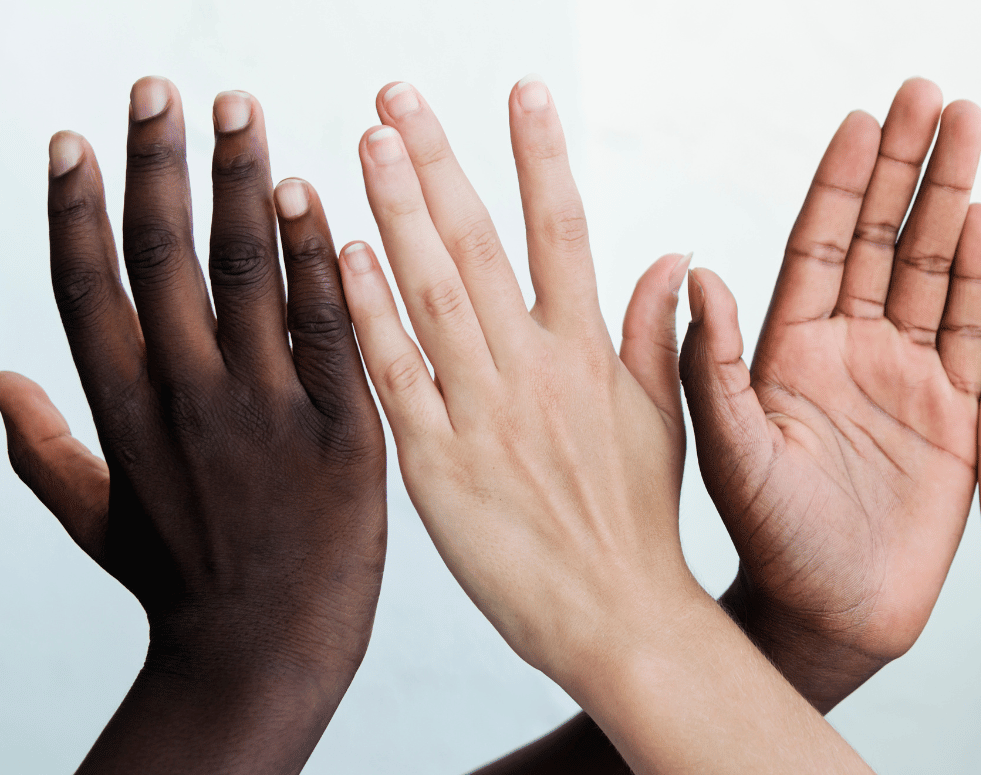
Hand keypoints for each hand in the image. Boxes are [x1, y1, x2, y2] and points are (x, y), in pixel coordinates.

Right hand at [0, 77, 385, 773]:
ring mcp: (268, 408)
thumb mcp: (94, 521)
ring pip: (249, 272)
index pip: (90, 284)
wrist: (263, 654)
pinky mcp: (343, 427)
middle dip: (163, 164)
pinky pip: (329, 325)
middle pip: (166, 256)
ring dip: (241, 183)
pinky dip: (318, 258)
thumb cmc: (180, 587)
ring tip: (239, 112)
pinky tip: (312, 198)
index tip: (82, 137)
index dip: (81, 205)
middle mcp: (188, 396)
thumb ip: (42, 448)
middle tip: (168, 89)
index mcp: (123, 412)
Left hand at [341, 77, 871, 773]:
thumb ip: (654, 332)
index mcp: (589, 353)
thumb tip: (670, 257)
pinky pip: (397, 377)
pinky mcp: (437, 465)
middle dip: (438, 161)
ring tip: (368, 140)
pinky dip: (370, 311)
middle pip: (481, 243)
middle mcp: (535, 369)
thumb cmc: (638, 522)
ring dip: (397, 210)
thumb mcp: (662, 419)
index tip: (522, 91)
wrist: (618, 618)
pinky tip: (344, 252)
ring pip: (433, 292)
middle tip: (399, 94)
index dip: (541, 155)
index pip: (565, 230)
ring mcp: (483, 413)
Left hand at [679, 78, 980, 710]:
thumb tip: (694, 272)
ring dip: (953, 200)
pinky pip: (979, 331)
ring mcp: (907, 374)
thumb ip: (713, 366)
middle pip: (883, 237)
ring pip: (934, 269)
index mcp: (789, 348)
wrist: (830, 613)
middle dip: (907, 167)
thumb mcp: (731, 451)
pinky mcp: (956, 410)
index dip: (842, 181)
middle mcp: (849, 348)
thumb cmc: (769, 539)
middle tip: (932, 96)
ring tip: (972, 128)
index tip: (864, 118)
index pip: (820, 243)